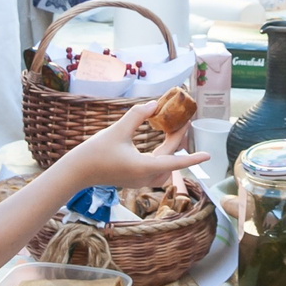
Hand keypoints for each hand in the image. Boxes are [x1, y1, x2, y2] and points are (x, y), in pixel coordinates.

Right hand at [65, 100, 207, 190]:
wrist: (77, 172)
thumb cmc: (95, 152)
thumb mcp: (117, 129)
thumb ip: (138, 115)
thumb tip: (155, 105)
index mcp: (144, 167)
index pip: (175, 161)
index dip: (193, 157)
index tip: (209, 155)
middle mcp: (145, 176)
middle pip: (170, 158)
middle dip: (178, 139)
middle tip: (184, 119)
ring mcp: (140, 180)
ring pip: (165, 165)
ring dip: (171, 149)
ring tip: (173, 129)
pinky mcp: (134, 179)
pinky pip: (156, 168)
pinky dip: (162, 155)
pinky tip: (160, 143)